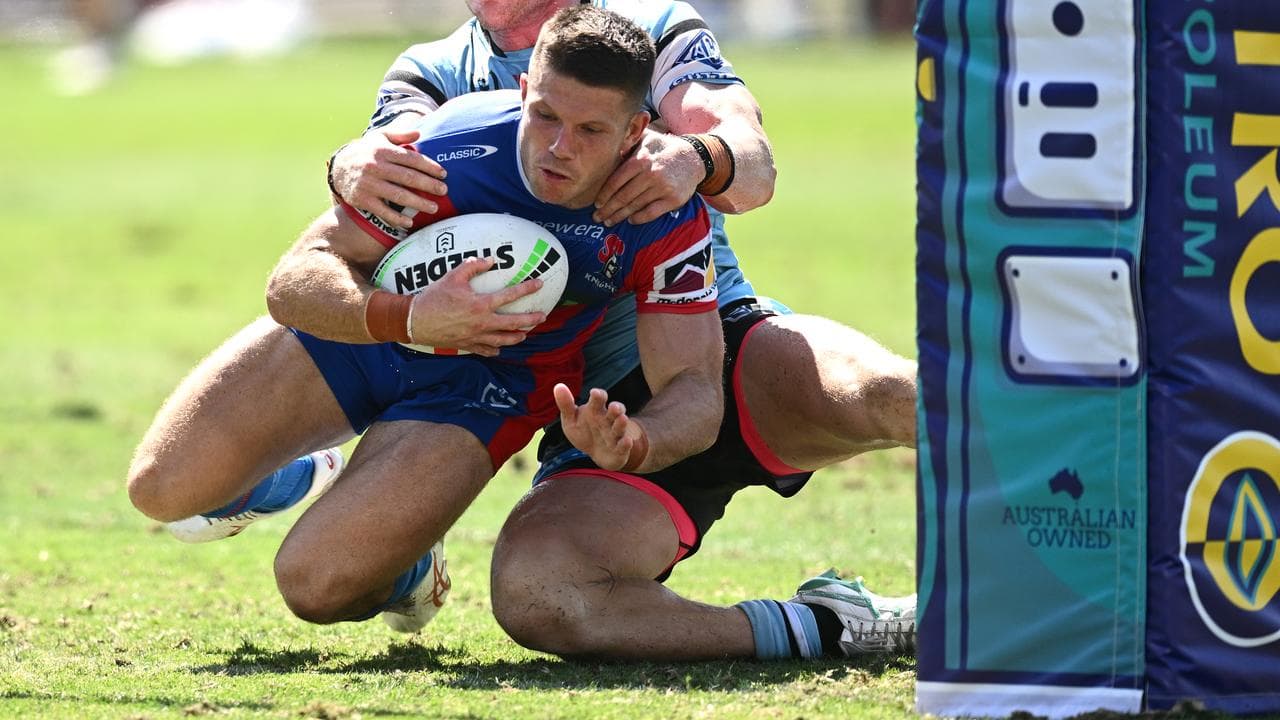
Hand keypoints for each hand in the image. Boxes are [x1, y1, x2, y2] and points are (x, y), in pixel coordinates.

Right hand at [330, 129, 448, 229]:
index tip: (443, 174)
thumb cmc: (366, 151)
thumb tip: (419, 134)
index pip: (410, 159)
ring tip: (433, 208)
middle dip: (428, 185)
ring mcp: (368, 184)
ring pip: (398, 195)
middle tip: (444, 191)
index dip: (429, 166)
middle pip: (407, 177)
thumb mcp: (379, 138)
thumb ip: (399, 136)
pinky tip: (410, 221)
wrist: (338, 167)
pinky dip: (396, 218)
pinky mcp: (362, 199)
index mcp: (382, 151)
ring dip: (418, 203)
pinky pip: (382, 211)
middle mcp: (374, 167)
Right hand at [408, 257, 546, 355]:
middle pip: (515, 323)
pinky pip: (487, 350)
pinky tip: (500, 347)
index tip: (540, 284)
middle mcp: (483, 323)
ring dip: (518, 337)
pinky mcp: (468, 346)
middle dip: (531, 320)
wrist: (416, 320)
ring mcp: (476, 337)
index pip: (511, 295)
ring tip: (525, 333)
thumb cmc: (434, 297)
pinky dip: (496, 349)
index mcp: (481, 304)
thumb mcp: (453, 276)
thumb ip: (473, 267)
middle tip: (542, 316)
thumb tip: (491, 259)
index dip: (527, 288)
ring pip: (504, 340)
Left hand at [554, 384, 647, 470]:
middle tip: (614, 407)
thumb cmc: (584, 431)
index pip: (599, 399)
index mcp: (596, 410)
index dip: (598, 395)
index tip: (595, 393)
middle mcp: (608, 420)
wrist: (597, 453)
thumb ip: (566, 405)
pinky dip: (626, 443)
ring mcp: (615, 434)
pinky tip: (626, 441)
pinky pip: (624, 446)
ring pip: (620, 426)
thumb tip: (558, 386)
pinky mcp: (620, 449)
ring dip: (622, 423)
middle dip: (616, 408)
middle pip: (614, 411)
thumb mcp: (571, 420)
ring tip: (622, 419)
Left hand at [592, 128, 703, 226]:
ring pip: (635, 206)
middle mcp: (651, 174)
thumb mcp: (646, 138)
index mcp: (641, 159)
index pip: (616, 180)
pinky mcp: (673, 200)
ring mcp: (663, 188)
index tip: (596, 203)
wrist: (694, 158)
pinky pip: (651, 213)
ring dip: (619, 216)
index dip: (604, 194)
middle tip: (597, 217)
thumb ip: (627, 142)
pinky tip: (630, 220)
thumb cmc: (663, 148)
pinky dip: (638, 218)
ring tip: (609, 221)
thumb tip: (607, 148)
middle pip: (623, 196)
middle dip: (608, 209)